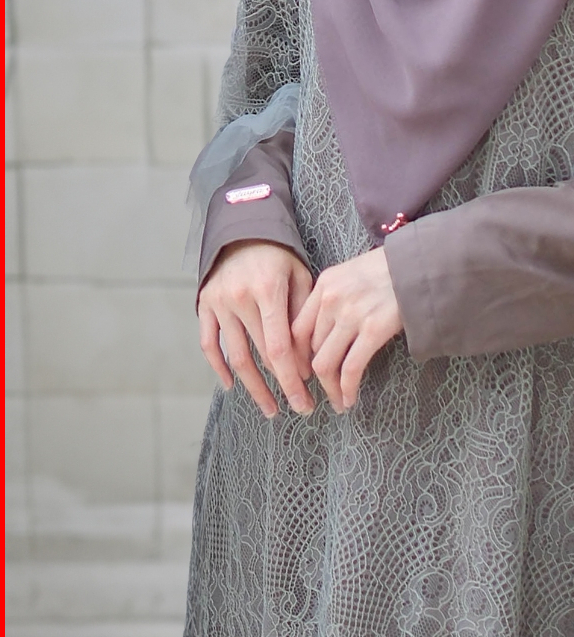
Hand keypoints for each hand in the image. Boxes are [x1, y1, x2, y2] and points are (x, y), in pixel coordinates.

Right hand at [198, 240, 314, 416]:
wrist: (244, 229)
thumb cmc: (281, 257)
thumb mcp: (301, 277)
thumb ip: (304, 317)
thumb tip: (307, 362)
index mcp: (268, 290)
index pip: (280, 347)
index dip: (292, 377)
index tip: (306, 398)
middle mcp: (239, 298)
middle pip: (260, 355)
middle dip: (282, 385)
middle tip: (299, 406)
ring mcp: (218, 303)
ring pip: (234, 357)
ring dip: (253, 387)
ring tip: (270, 408)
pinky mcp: (204, 305)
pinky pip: (208, 344)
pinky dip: (219, 368)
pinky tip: (233, 386)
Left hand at [291, 248, 402, 412]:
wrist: (423, 262)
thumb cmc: (393, 269)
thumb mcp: (354, 272)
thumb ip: (335, 296)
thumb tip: (325, 332)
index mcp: (325, 284)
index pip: (297, 329)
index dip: (297, 357)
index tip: (303, 372)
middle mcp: (332, 299)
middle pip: (309, 349)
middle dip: (314, 376)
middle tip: (323, 391)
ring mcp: (352, 315)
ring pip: (325, 363)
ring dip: (330, 388)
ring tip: (338, 401)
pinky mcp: (374, 329)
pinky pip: (351, 368)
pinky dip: (347, 389)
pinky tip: (350, 399)